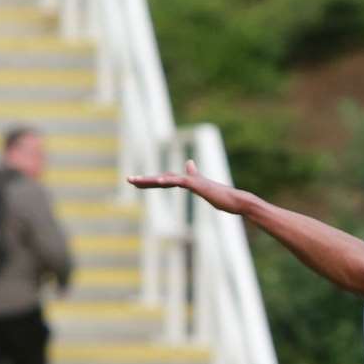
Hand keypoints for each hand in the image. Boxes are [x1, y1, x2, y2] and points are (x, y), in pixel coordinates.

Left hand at [127, 160, 245, 215]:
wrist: (235, 200)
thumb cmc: (222, 197)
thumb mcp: (204, 188)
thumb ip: (195, 176)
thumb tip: (189, 164)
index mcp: (186, 182)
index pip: (164, 180)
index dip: (150, 181)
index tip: (136, 182)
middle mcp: (186, 179)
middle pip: (161, 178)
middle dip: (144, 180)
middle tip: (128, 180)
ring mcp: (191, 181)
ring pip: (166, 178)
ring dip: (150, 179)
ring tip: (135, 181)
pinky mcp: (197, 185)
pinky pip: (179, 181)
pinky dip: (168, 179)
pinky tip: (158, 180)